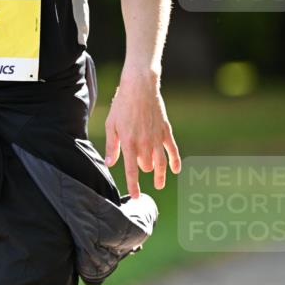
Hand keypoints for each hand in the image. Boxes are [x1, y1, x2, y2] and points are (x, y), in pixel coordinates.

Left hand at [104, 71, 180, 197]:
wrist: (139, 87)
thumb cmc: (122, 105)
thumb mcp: (111, 125)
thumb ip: (111, 146)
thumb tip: (109, 163)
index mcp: (128, 143)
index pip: (131, 171)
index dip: (134, 186)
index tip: (135, 196)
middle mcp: (144, 144)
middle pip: (146, 167)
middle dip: (142, 169)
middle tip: (137, 164)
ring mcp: (156, 138)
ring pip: (160, 163)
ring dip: (160, 175)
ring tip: (159, 184)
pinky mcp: (165, 131)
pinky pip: (172, 150)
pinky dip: (175, 161)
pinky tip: (175, 170)